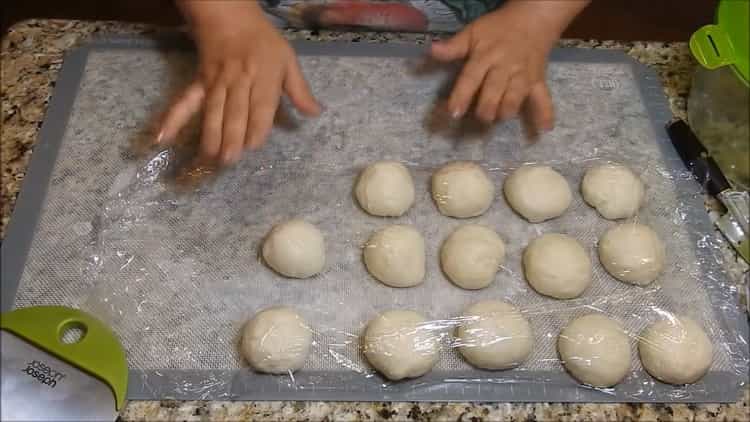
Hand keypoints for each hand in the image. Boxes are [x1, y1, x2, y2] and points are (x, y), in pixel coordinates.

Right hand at [157, 2, 319, 164]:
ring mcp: (216, 83)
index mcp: (263, 76)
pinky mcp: (199, 83)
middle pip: (234, 111)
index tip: (253, 145)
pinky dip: (172, 119)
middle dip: (230, 136)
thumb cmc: (263, 42)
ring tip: (209, 158)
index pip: (260, 105)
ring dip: (209, 134)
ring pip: (212, 111)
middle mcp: (239, 81)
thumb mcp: (288, 60)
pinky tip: (162, 138)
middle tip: (229, 160)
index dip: (256, 125)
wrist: (228, 16)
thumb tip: (315, 113)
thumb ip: (299, 90)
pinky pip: (184, 101)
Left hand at [430, 1, 586, 132]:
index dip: (462, 96)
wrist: (533, 19)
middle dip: (485, 109)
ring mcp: (523, 76)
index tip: (454, 113)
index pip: (471, 78)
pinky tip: (544, 129)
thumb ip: (453, 46)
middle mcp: (505, 67)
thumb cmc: (497, 29)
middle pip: (494, 93)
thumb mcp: (473, 32)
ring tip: (498, 118)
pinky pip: (543, 98)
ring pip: (515, 99)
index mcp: (486, 56)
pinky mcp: (538, 82)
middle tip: (479, 117)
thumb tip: (432, 50)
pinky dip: (545, 113)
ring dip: (506, 112)